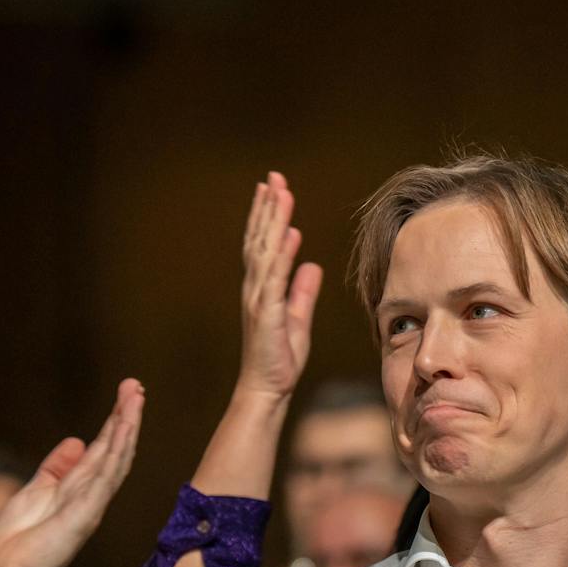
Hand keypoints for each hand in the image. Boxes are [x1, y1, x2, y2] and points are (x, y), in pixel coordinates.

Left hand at [0, 380, 143, 566]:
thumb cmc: (21, 538)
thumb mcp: (36, 490)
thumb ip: (57, 468)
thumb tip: (75, 441)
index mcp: (79, 485)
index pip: (104, 447)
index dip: (116, 420)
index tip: (128, 392)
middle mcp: (90, 492)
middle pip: (115, 449)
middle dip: (126, 417)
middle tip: (136, 387)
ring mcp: (90, 503)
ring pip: (115, 460)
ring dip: (126, 430)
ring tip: (134, 401)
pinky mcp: (83, 515)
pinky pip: (103, 481)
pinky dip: (114, 456)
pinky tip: (122, 435)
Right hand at [236, 172, 323, 404]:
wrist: (267, 389)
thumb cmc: (280, 358)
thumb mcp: (298, 318)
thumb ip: (303, 291)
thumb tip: (312, 265)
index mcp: (263, 288)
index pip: (264, 245)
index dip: (268, 216)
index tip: (274, 188)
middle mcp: (256, 288)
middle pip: (260, 239)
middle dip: (268, 207)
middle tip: (274, 177)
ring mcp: (259, 299)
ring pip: (265, 251)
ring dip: (272, 221)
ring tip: (280, 193)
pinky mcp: (267, 314)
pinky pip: (274, 279)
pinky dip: (281, 255)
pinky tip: (289, 235)